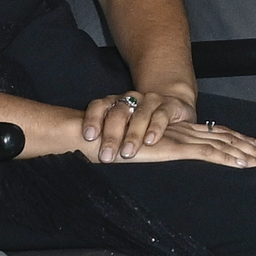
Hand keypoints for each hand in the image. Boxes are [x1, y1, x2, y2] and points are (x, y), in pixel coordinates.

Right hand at [82, 99, 255, 169]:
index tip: (255, 149)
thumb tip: (158, 163)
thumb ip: (151, 154)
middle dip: (250, 147)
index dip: (235, 141)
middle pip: (224, 138)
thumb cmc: (112, 143)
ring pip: (223, 144)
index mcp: (176, 132)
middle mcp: (183, 132)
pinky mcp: (175, 147)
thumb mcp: (139, 150)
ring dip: (247, 152)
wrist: (97, 133)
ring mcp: (181, 138)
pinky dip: (228, 158)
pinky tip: (244, 163)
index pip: (212, 136)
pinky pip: (208, 153)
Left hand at [85, 77, 206, 160]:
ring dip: (133, 135)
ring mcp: (151, 100)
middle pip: (118, 113)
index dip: (93, 119)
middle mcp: (131, 98)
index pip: (99, 106)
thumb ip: (105, 136)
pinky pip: (161, 115)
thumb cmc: (141, 123)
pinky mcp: (170, 106)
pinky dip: (156, 128)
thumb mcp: (122, 128)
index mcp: (115, 103)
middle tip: (107, 156)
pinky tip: (150, 141)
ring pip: (140, 114)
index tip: (89, 137)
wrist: (173, 107)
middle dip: (111, 135)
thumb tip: (82, 153)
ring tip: (128, 153)